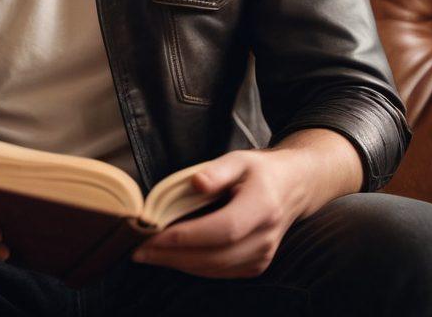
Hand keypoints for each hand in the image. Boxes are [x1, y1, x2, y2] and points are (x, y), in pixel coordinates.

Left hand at [130, 148, 309, 278]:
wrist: (292, 189)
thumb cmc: (259, 171)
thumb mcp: (239, 159)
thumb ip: (217, 170)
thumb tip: (196, 183)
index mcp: (262, 206)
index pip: (224, 229)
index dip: (190, 235)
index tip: (156, 234)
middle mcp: (265, 236)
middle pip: (216, 255)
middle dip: (174, 255)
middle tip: (139, 249)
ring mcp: (263, 255)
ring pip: (215, 268)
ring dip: (178, 264)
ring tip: (147, 254)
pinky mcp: (256, 265)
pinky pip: (220, 271)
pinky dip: (193, 266)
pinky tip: (171, 257)